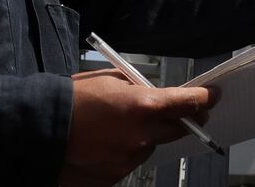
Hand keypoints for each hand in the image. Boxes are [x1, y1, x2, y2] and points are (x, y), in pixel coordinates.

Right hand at [59, 70, 218, 186]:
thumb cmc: (74, 99)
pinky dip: (124, 150)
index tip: (212, 96)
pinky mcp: (117, 175)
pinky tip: (105, 141)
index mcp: (145, 105)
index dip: (204, 99)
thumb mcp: (112, 80)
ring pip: (152, 144)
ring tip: (117, 125)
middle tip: (178, 111)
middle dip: (183, 118)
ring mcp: (131, 158)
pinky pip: (131, 160)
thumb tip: (157, 92)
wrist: (42, 130)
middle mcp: (143, 135)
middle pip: (180, 128)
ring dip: (146, 135)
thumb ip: (140, 87)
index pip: (189, 103)